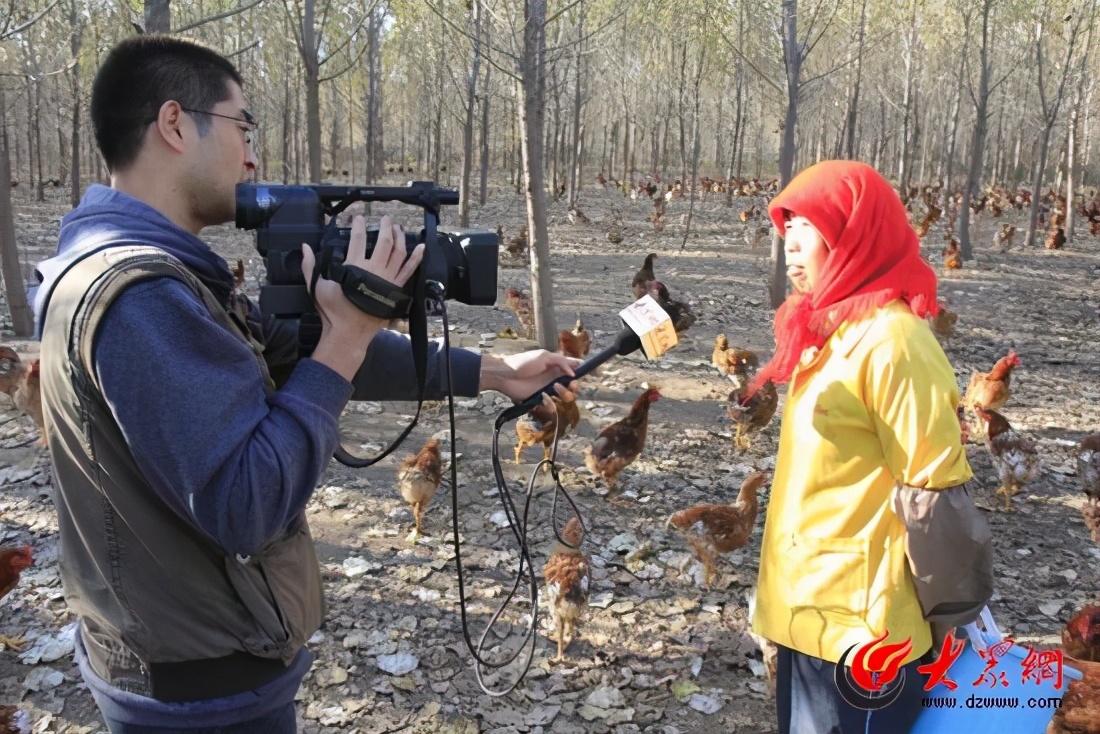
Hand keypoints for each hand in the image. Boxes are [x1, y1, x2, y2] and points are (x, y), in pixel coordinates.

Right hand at [300, 214, 423, 344]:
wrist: (349, 333)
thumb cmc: (333, 311)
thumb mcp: (316, 286)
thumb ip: (309, 266)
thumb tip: (304, 247)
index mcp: (355, 267)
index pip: (358, 239)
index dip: (358, 225)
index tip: (359, 217)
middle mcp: (375, 270)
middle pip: (384, 241)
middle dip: (385, 226)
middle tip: (385, 218)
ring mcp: (388, 279)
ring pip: (399, 252)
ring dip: (400, 237)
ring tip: (398, 228)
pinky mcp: (396, 289)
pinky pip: (409, 271)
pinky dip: (416, 259)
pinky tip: (421, 248)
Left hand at [480, 350, 580, 402]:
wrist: (505, 375)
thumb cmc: (522, 362)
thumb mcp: (543, 356)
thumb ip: (561, 361)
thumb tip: (574, 371)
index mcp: (557, 366)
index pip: (574, 369)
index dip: (583, 371)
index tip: (593, 373)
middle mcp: (555, 379)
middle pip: (574, 387)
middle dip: (575, 387)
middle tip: (570, 384)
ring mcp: (549, 391)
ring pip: (566, 398)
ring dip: (564, 393)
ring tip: (554, 387)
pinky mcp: (540, 401)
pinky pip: (552, 406)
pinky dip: (550, 403)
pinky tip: (543, 396)